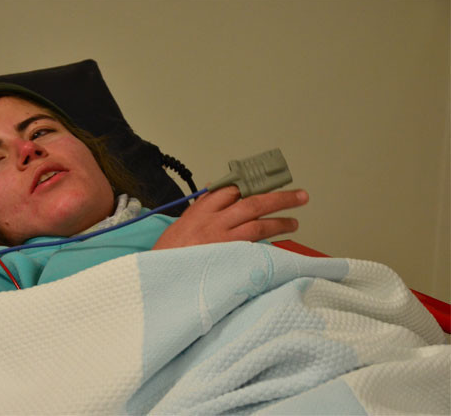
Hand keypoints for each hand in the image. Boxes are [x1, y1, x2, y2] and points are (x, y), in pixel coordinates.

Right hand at [152, 186, 308, 249]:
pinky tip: (279, 243)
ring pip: (258, 222)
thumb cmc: (169, 254)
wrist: (162, 277)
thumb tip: (218, 198)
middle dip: (279, 197)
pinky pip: (255, 245)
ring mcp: (222, 238)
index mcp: (200, 210)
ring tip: (294, 222)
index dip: (252, 185)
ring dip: (280, 221)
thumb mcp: (181, 225)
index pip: (230, 189)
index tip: (267, 184)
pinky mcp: (229, 256)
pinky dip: (269, 242)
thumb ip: (201, 212)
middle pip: (251, 201)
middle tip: (299, 196)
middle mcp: (213, 221)